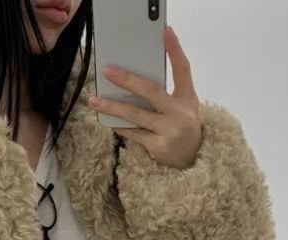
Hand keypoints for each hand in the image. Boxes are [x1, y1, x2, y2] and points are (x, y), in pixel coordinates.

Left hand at [88, 27, 202, 169]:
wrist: (193, 159)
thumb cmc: (182, 125)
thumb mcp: (184, 104)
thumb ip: (167, 90)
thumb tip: (135, 78)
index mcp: (187, 97)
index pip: (183, 69)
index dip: (175, 50)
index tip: (165, 32)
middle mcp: (180, 112)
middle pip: (151, 91)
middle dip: (128, 80)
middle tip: (108, 71)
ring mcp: (169, 130)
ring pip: (136, 115)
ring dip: (113, 107)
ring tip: (94, 100)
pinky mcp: (159, 147)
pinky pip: (133, 133)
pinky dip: (120, 125)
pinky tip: (107, 119)